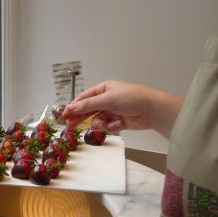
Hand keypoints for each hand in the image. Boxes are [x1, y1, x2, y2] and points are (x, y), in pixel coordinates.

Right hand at [61, 80, 182, 137]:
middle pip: (88, 110)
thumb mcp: (107, 99)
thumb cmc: (132, 98)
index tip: (64, 116)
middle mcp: (106, 99)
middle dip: (81, 118)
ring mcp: (112, 111)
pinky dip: (112, 127)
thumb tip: (69, 108)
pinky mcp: (118, 121)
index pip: (84, 98)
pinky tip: (120, 124)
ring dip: (102, 124)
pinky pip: (107, 127)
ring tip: (109, 124)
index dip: (73, 107)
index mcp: (103, 89)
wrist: (152, 110)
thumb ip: (87, 105)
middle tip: (70, 127)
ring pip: (97, 121)